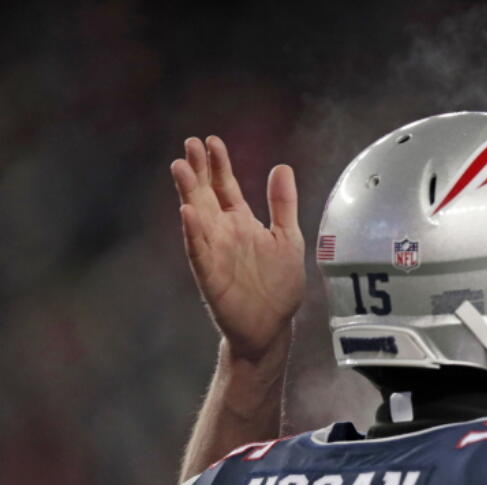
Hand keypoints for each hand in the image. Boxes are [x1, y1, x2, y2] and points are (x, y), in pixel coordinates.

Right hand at [170, 136, 304, 363]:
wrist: (271, 326)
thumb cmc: (279, 285)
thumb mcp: (288, 238)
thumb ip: (282, 204)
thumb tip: (282, 167)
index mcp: (241, 223)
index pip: (226, 187)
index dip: (219, 164)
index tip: (212, 140)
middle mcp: (223, 234)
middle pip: (206, 195)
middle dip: (198, 170)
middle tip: (189, 144)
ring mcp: (215, 253)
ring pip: (197, 218)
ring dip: (188, 193)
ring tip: (181, 167)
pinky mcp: (211, 276)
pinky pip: (199, 252)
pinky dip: (193, 233)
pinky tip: (187, 213)